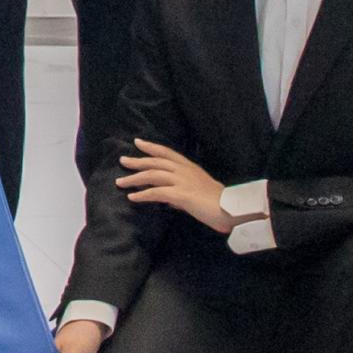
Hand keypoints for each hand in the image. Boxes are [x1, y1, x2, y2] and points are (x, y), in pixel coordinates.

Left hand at [114, 138, 230, 222]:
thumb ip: (182, 194)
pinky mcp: (180, 194)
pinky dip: (142, 195)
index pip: (167, 153)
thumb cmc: (219, 203)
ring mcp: (181, 181)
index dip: (151, 147)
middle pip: (155, 162)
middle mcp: (184, 170)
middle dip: (137, 161)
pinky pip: (156, 193)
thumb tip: (168, 200)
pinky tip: (132, 197)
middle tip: (122, 161)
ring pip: (152, 175)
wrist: (231, 209)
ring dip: (134, 179)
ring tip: (120, 182)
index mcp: (189, 167)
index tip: (138, 142)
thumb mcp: (199, 192)